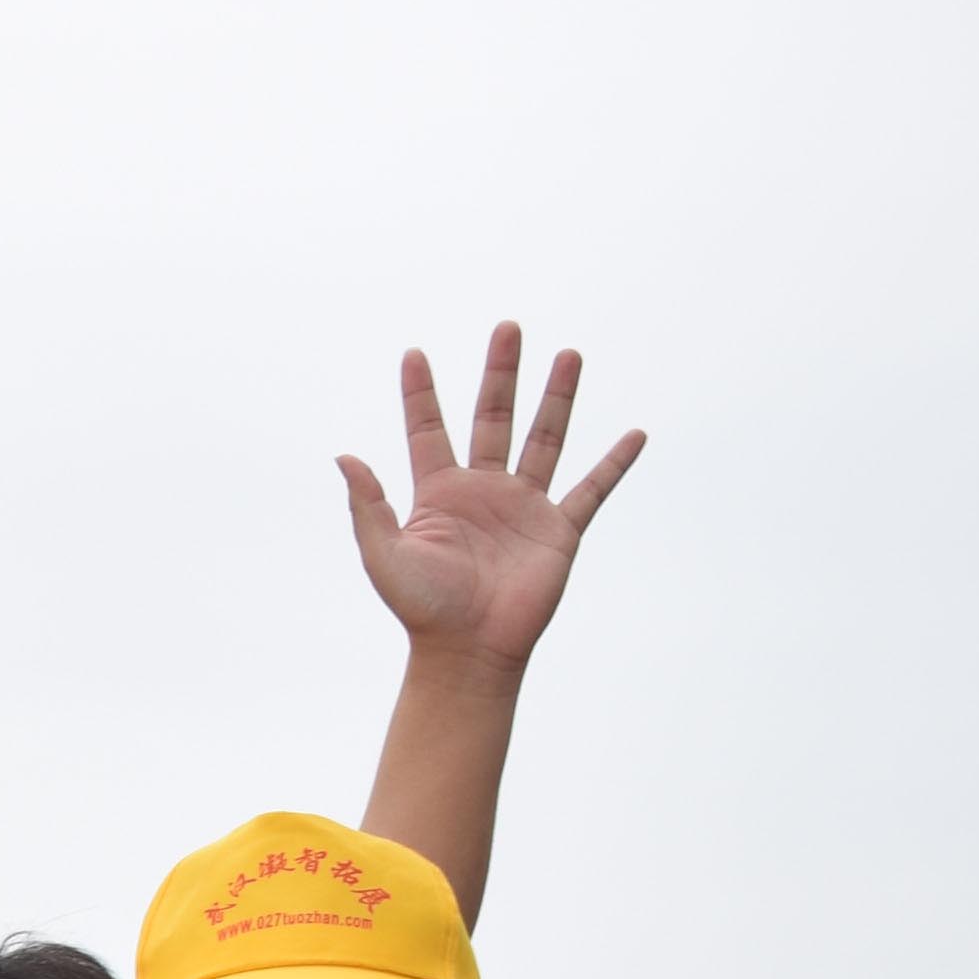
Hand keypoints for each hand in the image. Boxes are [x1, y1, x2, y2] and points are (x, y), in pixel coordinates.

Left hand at [347, 323, 643, 673]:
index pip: (428, 430)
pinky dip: (615, 463)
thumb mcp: (384, 555)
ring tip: (568, 354)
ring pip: (545, 438)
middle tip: (508, 327)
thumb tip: (344, 456)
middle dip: (500, 373)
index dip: (420, 393)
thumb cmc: (422, 608)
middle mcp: (484, 491)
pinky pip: (592, 489)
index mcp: (439, 493)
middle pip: (493, 417)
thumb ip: (368, 506)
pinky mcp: (559, 529)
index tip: (413, 354)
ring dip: (557, 397)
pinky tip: (634, 434)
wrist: (467, 650)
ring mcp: (524, 506)